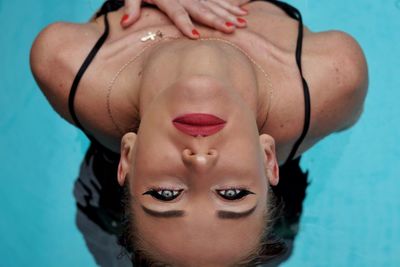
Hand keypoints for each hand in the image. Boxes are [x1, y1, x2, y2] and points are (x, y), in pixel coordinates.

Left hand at [120, 0, 250, 38]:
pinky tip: (243, 12)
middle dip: (217, 20)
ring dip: (229, 13)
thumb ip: (131, 8)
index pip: (177, 13)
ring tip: (242, 23)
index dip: (185, 24)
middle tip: (232, 29)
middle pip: (202, 9)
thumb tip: (125, 24)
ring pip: (214, 4)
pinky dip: (231, 5)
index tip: (194, 36)